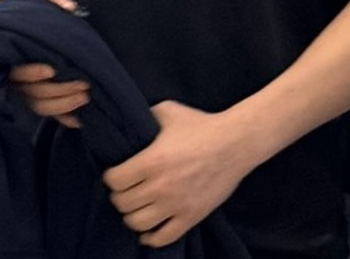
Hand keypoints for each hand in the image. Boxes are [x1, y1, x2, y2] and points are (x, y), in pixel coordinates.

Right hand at [8, 0, 87, 126]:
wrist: (2, 27)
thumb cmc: (19, 13)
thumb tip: (68, 8)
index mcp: (8, 55)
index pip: (17, 70)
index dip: (33, 72)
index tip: (52, 69)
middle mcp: (11, 78)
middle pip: (32, 92)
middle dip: (58, 90)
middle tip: (83, 84)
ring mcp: (19, 92)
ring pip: (39, 106)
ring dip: (63, 104)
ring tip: (85, 97)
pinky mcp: (30, 99)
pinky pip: (45, 113)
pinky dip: (61, 118)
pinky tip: (78, 119)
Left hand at [103, 101, 259, 246]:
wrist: (237, 142)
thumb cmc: (203, 125)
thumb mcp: (169, 111)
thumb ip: (145, 118)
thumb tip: (129, 122)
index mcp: (152, 161)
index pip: (114, 181)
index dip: (112, 177)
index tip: (117, 174)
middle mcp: (160, 186)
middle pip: (122, 204)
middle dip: (120, 196)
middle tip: (127, 190)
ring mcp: (176, 204)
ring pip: (137, 223)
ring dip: (133, 216)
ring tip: (138, 207)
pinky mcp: (191, 216)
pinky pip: (163, 238)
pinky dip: (151, 238)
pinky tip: (148, 231)